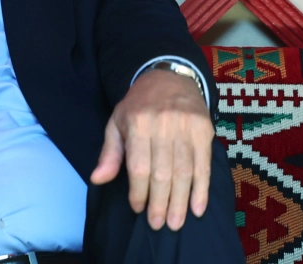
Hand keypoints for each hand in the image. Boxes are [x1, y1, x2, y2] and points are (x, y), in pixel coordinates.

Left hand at [90, 66, 212, 231]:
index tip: (138, 209)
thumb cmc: (138, 105)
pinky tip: (197, 208)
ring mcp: (186, 128)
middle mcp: (163, 126)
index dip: (138, 191)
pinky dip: (202, 190)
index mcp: (138, 123)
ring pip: (184, 172)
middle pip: (163, 173)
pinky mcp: (204, 131)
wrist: (168, 78)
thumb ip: (110, 153)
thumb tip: (97, 179)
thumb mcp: (117, 122)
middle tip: (158, 225)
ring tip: (175, 222)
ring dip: (180, 202)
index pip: (139, 166)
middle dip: (160, 202)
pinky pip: (204, 166)